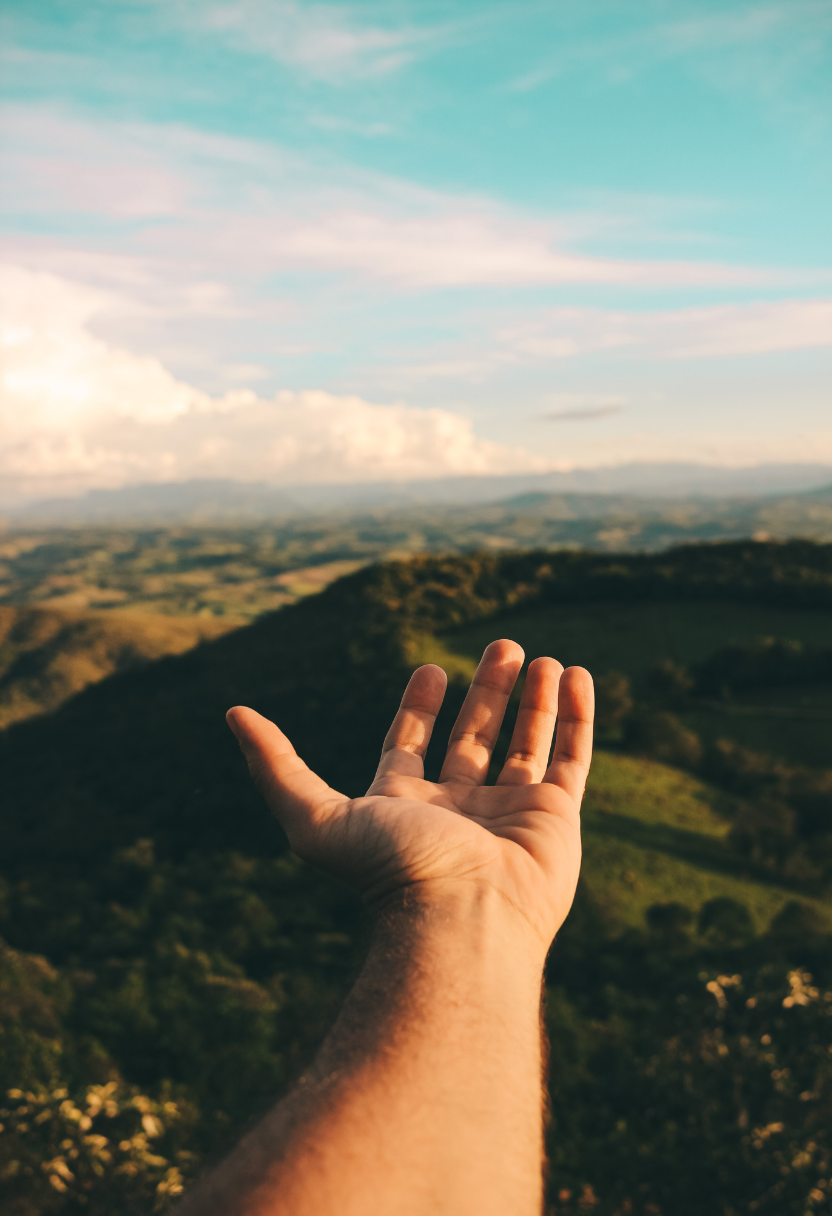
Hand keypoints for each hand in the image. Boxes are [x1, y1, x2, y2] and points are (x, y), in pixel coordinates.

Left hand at [227, 640, 593, 951]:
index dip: (420, 709)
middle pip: (474, 737)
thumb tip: (233, 714)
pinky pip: (571, 758)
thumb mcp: (316, 816)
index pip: (414, 747)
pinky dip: (575, 717)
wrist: (462, 923)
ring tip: (540, 656)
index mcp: (407, 807)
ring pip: (525, 744)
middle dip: (487, 691)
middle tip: (503, 646)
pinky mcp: (557, 819)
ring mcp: (511, 814)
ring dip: (532, 699)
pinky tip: (577, 677)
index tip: (431, 669)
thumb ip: (277, 765)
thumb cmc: (390, 872)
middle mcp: (459, 810)